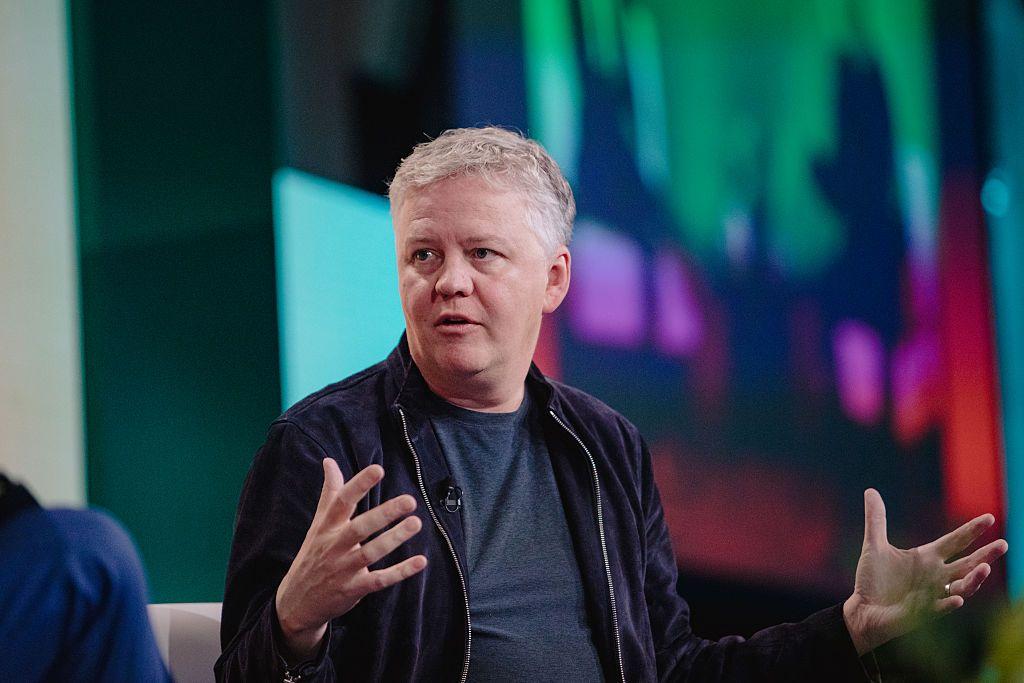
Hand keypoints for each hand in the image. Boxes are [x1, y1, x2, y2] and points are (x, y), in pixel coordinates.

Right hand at [275, 459, 427, 659]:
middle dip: (384, 513)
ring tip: (416, 523)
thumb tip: (329, 462)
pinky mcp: (353, 590)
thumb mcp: (318, 525)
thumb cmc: (313, 556)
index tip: (378, 469)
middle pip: (359, 528)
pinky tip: (420, 561)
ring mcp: (343, 570)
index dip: (359, 485)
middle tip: (409, 500)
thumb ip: (329, 493)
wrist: (295, 603)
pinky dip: (400, 572)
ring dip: (394, 539)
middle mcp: (334, 546)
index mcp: (326, 527)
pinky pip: (379, 580)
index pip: (341, 502)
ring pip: (371, 553)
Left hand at [842, 488, 1007, 654]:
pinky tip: (958, 599)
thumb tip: (871, 490)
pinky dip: (950, 603)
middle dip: (986, 555)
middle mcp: (935, 575)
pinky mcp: (924, 612)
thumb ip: (876, 519)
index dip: (972, 530)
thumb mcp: (874, 545)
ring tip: (985, 568)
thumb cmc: (872, 580)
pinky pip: (942, 608)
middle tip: (1003, 544)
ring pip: (962, 587)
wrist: (863, 608)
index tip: (989, 518)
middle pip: (968, 564)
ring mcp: (933, 594)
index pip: (955, 541)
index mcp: (927, 558)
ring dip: (974, 579)